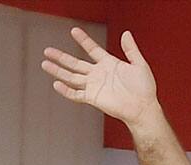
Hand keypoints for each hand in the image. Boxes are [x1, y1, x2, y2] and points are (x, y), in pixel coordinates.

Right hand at [41, 28, 159, 128]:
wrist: (143, 108)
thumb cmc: (144, 89)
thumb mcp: (139, 65)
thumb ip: (131, 49)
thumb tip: (126, 33)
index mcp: (109, 64)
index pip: (92, 49)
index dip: (84, 40)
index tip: (74, 31)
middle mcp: (99, 74)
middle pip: (75, 63)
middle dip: (61, 57)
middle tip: (48, 50)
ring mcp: (95, 86)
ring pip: (72, 77)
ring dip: (58, 70)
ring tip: (45, 63)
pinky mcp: (93, 98)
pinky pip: (76, 94)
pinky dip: (66, 90)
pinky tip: (56, 84)